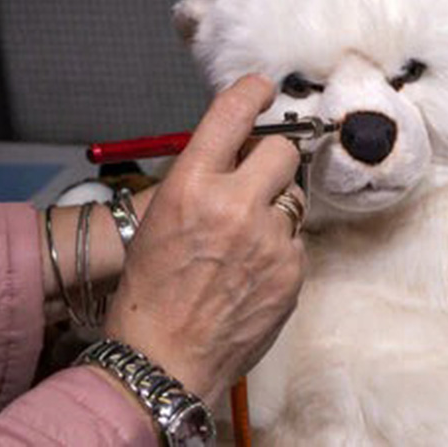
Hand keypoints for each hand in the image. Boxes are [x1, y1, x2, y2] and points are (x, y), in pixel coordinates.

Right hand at [103, 75, 305, 402]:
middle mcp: (235, 206)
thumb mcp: (161, 217)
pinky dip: (279, 248)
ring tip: (245, 240)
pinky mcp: (291, 271)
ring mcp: (269, 240)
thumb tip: (235, 153)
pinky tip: (252, 271)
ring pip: (293, 197)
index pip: (232, 114)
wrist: (164, 359)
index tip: (261, 89)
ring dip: (275, 207)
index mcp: (192, 185)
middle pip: (282, 149)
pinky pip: (295, 241)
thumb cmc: (151, 294)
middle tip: (255, 179)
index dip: (251, 93)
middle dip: (271, 159)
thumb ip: (201, 179)